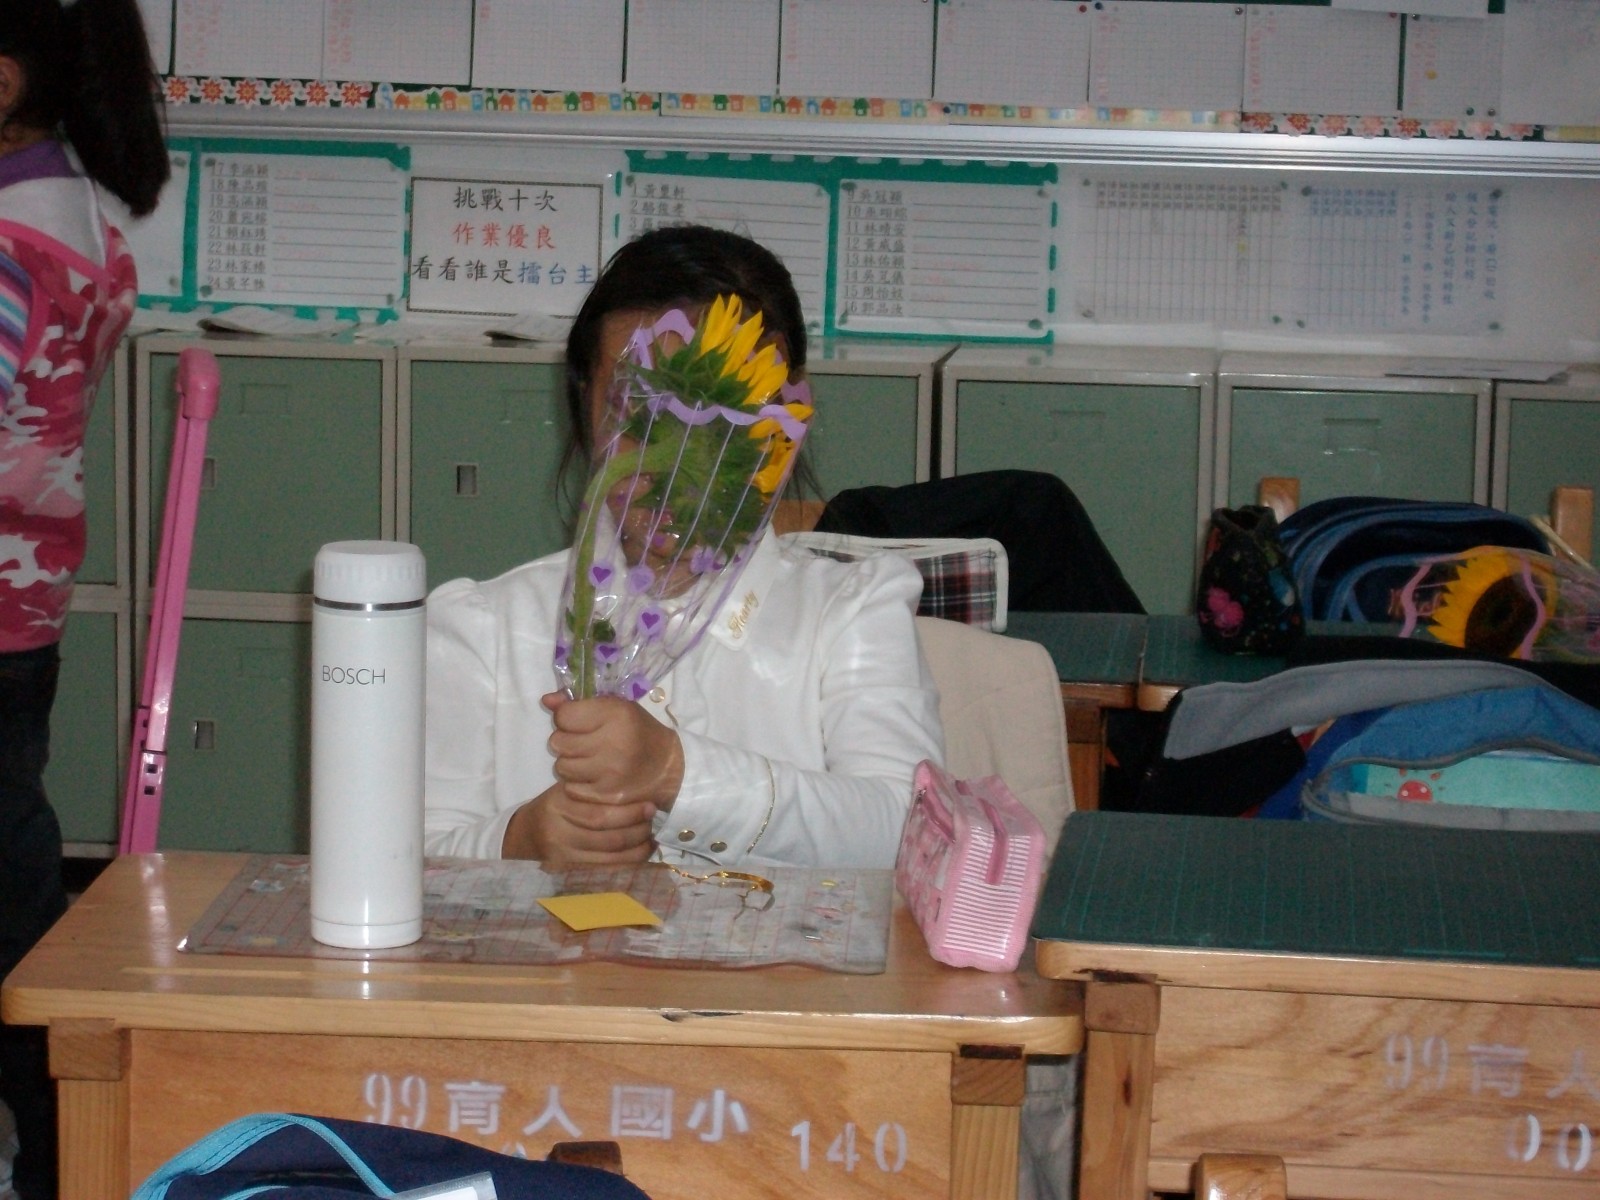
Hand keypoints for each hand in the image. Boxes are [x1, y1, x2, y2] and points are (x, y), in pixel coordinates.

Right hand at [501, 781, 655, 864]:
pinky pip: (602, 872)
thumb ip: (594, 790)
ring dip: (635, 852)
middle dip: (637, 833)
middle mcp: (557, 833)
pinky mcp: (566, 873)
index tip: (651, 807)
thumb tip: (638, 789)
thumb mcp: (566, 790)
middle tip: (653, 825)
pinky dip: (624, 866)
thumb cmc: (554, 807)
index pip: (600, 814)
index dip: (630, 813)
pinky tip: (638, 857)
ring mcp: (561, 857)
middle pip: (607, 839)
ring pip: (607, 859)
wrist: (524, 834)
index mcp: (558, 806)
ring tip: (651, 841)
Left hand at [543, 692, 683, 809]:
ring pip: (561, 766)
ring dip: (570, 763)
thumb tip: (546, 700)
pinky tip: (593, 777)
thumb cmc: (637, 731)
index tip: (578, 722)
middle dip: (566, 741)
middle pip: (558, 742)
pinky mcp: (607, 794)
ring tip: (588, 760)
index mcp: (616, 713)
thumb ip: (579, 702)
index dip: (566, 718)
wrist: (667, 767)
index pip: (564, 716)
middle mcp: (613, 741)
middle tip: (582, 743)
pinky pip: (571, 788)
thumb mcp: (615, 707)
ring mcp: (610, 771)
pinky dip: (577, 783)